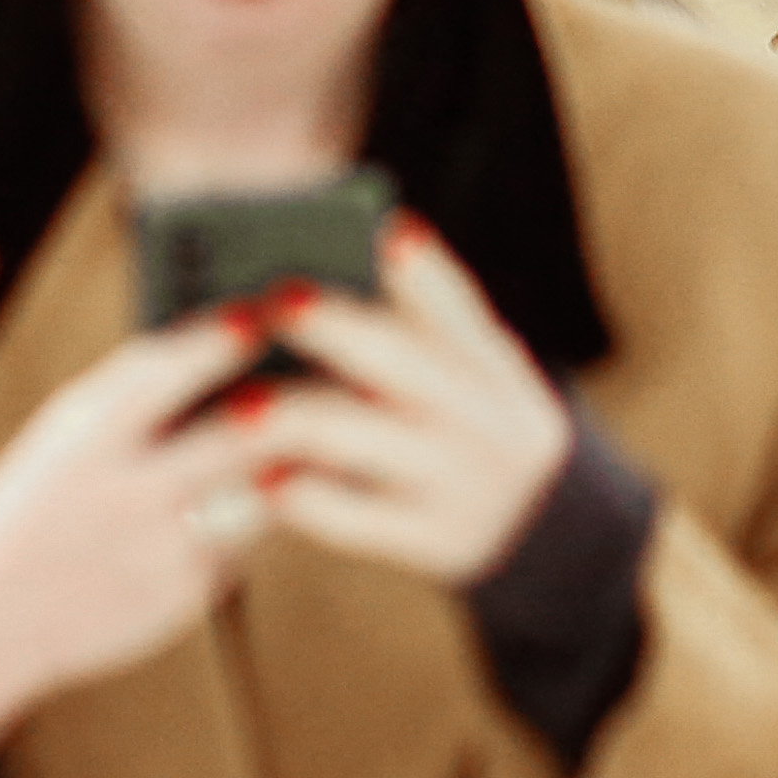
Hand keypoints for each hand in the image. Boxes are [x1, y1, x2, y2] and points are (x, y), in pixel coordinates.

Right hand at [0, 310, 267, 777]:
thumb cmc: (35, 503)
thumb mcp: (62, 438)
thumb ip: (127, 394)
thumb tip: (211, 343)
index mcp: (86, 442)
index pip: (163, 375)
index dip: (217, 340)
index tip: (255, 314)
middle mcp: (129, 497)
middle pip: (238, 439)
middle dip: (284, 405)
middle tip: (322, 374)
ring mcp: (165, 554)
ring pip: (259, 492)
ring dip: (282, 461)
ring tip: (304, 433)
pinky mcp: (191, 596)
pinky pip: (246, 541)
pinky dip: (252, 513)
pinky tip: (248, 497)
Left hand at [243, 218, 579, 585]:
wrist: (539, 538)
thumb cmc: (460, 432)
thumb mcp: (464, 381)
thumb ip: (409, 333)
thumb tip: (310, 280)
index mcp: (500, 371)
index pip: (460, 307)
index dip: (421, 271)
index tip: (380, 232)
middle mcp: (498, 425)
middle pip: (405, 363)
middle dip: (335, 328)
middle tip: (274, 303)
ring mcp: (473, 489)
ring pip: (364, 438)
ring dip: (294, 415)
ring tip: (238, 405)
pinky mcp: (441, 544)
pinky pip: (354, 517)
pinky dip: (301, 495)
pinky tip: (258, 479)